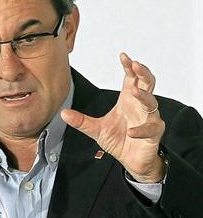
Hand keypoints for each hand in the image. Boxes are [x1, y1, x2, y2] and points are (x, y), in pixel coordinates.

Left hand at [61, 53, 165, 182]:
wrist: (131, 162)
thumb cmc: (119, 140)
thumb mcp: (96, 130)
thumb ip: (81, 121)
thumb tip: (63, 113)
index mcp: (127, 100)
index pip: (131, 79)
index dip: (129, 67)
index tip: (123, 56)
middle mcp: (139, 106)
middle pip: (147, 84)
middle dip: (143, 73)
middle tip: (136, 64)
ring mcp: (149, 119)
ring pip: (151, 103)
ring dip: (144, 96)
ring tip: (133, 91)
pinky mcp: (153, 134)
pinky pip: (150, 128)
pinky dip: (141, 129)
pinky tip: (131, 131)